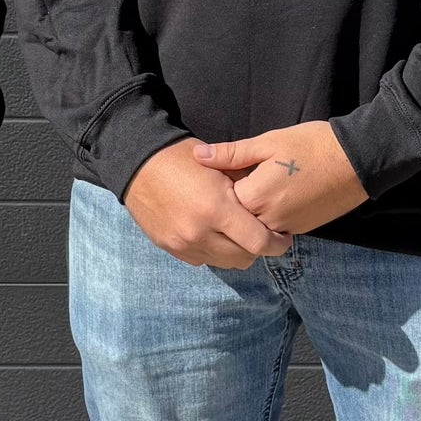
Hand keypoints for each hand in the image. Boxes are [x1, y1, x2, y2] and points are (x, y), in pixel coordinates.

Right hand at [123, 138, 291, 267]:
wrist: (137, 162)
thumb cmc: (182, 157)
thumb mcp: (220, 166)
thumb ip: (246, 188)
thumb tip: (269, 206)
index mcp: (216, 208)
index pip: (259, 242)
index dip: (277, 244)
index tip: (283, 238)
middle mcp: (200, 232)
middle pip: (244, 258)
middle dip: (258, 249)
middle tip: (262, 235)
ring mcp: (183, 243)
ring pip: (224, 263)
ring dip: (235, 252)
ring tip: (237, 235)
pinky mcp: (169, 248)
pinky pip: (202, 260)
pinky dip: (213, 252)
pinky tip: (213, 234)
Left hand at [192, 122, 366, 237]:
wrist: (357, 160)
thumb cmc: (311, 145)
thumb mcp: (268, 142)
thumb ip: (231, 154)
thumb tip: (198, 156)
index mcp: (255, 196)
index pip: (221, 202)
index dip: (217, 190)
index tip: (217, 177)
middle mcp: (268, 218)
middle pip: (236, 220)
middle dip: (231, 206)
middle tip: (234, 185)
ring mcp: (287, 227)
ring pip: (255, 229)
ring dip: (250, 215)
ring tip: (255, 192)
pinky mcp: (301, 229)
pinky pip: (275, 230)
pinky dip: (269, 219)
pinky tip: (274, 199)